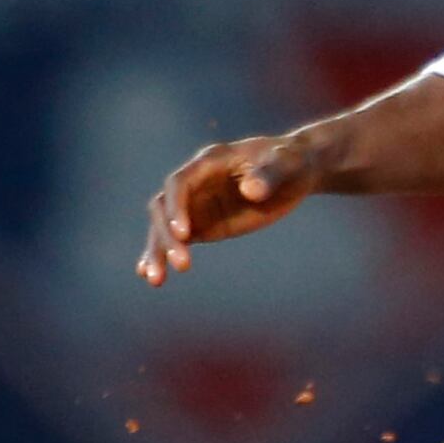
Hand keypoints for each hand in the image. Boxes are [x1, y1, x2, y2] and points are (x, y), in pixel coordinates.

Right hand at [137, 134, 319, 285]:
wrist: (295, 171)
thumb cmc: (290, 161)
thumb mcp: (286, 163)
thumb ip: (269, 174)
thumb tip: (251, 191)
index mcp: (209, 161)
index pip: (180, 183)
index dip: (178, 207)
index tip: (185, 234)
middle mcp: (195, 182)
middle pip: (164, 207)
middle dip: (167, 236)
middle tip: (183, 265)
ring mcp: (196, 204)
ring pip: (164, 226)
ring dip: (158, 251)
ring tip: (156, 280)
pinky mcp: (202, 223)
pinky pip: (176, 239)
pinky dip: (162, 254)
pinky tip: (149, 275)